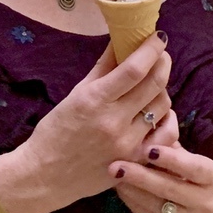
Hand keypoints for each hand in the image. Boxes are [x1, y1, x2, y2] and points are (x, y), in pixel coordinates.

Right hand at [15, 32, 173, 212]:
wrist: (45, 175)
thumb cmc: (56, 131)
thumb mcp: (75, 95)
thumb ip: (102, 69)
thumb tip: (121, 41)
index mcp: (95, 100)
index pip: (134, 69)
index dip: (151, 49)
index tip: (158, 38)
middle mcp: (114, 122)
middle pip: (155, 85)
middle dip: (163, 63)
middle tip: (161, 55)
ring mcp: (128, 144)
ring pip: (163, 107)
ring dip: (162, 90)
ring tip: (152, 86)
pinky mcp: (136, 161)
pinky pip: (166, 135)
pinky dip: (167, 119)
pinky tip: (159, 113)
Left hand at [110, 141, 212, 212]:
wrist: (212, 210)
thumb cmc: (193, 174)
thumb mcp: (190, 158)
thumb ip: (171, 146)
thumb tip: (147, 128)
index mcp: (212, 178)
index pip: (194, 168)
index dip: (172, 160)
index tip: (149, 149)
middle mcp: (206, 203)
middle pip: (171, 189)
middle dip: (141, 176)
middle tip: (117, 165)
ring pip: (156, 205)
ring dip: (132, 190)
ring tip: (115, 175)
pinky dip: (132, 202)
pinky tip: (121, 189)